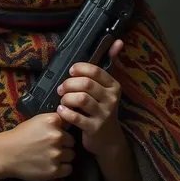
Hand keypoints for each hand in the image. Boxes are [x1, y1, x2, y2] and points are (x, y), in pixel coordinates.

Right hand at [0, 113, 75, 180]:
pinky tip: (51, 165)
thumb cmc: (20, 136)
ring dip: (63, 157)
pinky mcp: (54, 170)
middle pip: (72, 141)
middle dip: (64, 144)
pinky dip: (62, 169)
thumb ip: (54, 122)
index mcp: (52, 121)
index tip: (54, 133)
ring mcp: (56, 154)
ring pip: (71, 155)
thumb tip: (70, 122)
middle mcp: (56, 136)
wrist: (6, 154)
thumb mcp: (37, 121)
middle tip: (51, 147)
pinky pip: (68, 169)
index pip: (69, 124)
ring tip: (50, 157)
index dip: (62, 130)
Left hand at [55, 39, 124, 156]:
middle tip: (61, 88)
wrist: (107, 140)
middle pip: (86, 84)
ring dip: (67, 98)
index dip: (79, 69)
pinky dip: (65, 112)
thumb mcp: (107, 87)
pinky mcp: (94, 128)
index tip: (71, 72)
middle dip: (69, 84)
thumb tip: (118, 41)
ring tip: (62, 100)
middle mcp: (111, 99)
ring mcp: (104, 114)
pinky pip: (76, 117)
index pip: (95, 71)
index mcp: (114, 86)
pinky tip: (62, 111)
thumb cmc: (102, 108)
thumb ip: (110, 63)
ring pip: (81, 99)